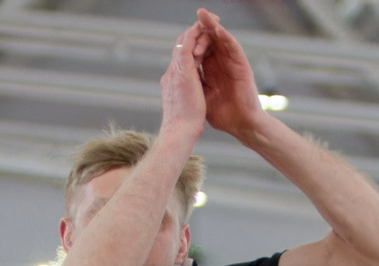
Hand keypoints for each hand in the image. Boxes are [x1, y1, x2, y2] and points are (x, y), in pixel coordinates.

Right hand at [158, 25, 206, 140]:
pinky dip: (196, 33)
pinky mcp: (183, 68)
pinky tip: (205, 26)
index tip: (201, 46)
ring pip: (183, 42)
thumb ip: (187, 100)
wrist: (180, 132)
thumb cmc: (185, 128)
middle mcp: (171, 74)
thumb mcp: (186, 110)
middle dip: (192, 36)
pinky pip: (188, 43)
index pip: (179, 61)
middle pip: (179, 48)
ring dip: (195, 29)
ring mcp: (175, 70)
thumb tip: (190, 103)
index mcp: (172, 84)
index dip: (190, 51)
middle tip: (204, 26)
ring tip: (207, 20)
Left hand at [194, 9, 268, 138]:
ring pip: (221, 39)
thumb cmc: (220, 115)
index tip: (184, 29)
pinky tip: (217, 28)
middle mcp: (221, 63)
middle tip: (197, 13)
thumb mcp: (200, 95)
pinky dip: (225, 37)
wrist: (239, 125)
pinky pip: (232, 47)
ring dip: (212, 25)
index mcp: (210, 69)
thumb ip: (191, 82)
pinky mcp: (241, 65)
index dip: (192, 38)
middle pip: (209, 39)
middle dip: (202, 26)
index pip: (199, 48)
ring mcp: (231, 63)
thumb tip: (174, 76)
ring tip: (204, 14)